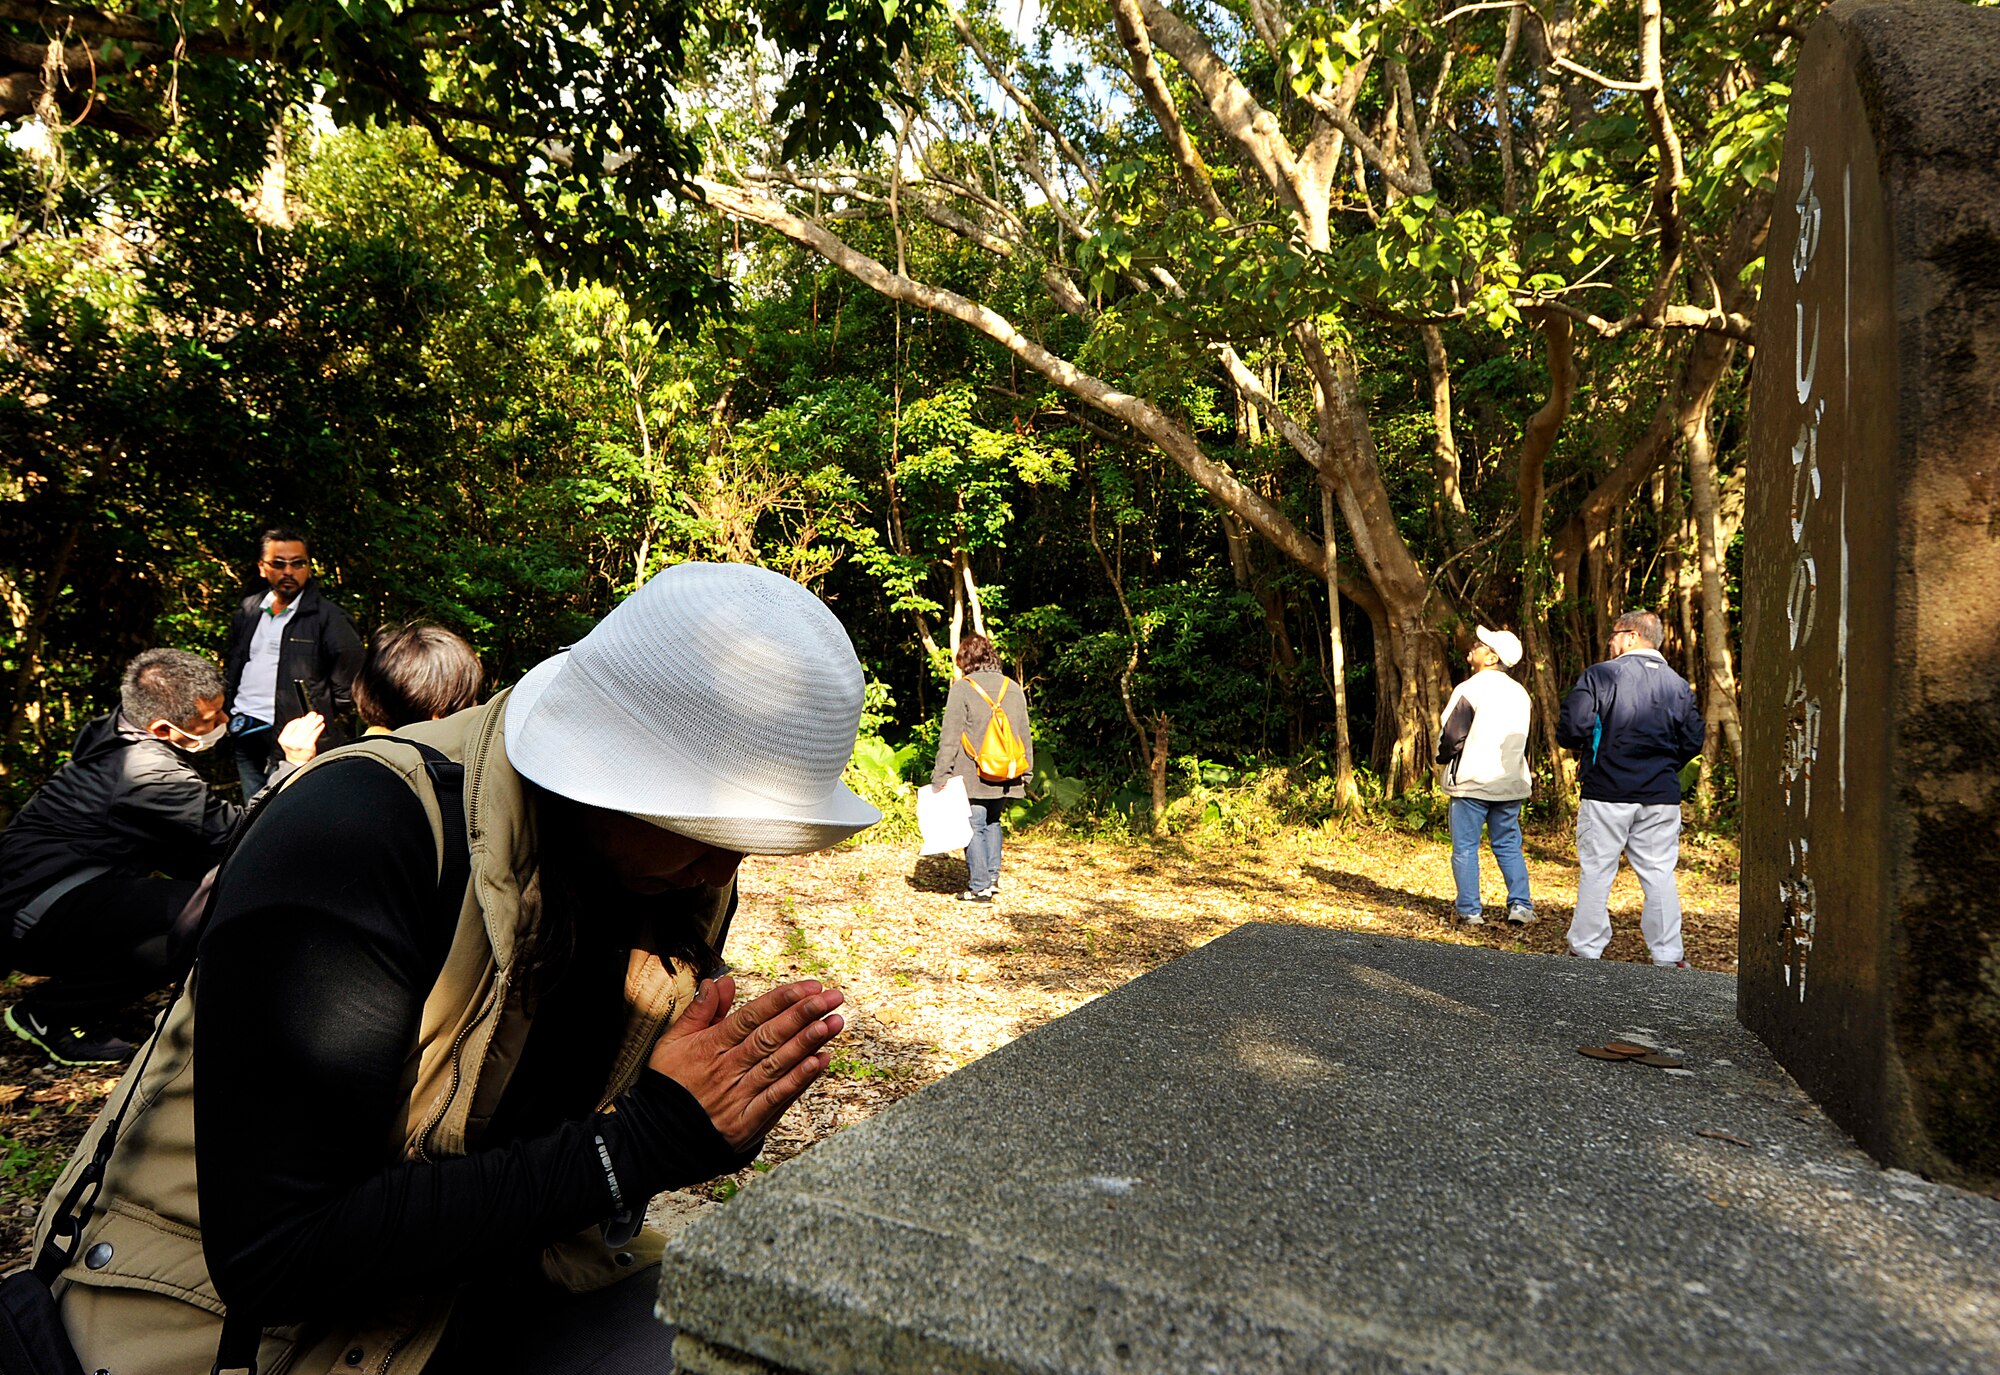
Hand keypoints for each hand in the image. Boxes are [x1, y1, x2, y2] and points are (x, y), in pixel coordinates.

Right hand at [277, 712, 324, 763]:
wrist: (298, 762)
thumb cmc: (295, 749)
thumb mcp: (289, 739)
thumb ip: (293, 730)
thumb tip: (303, 719)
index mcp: (283, 739)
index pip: (291, 725)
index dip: (299, 720)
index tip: (304, 717)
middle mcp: (291, 742)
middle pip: (301, 726)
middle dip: (309, 718)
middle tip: (314, 714)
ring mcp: (300, 744)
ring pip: (308, 729)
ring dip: (315, 722)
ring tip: (319, 718)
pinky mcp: (308, 746)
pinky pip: (314, 735)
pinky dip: (318, 729)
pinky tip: (321, 725)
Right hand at [647, 977, 844, 1150]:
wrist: (657, 1138)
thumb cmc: (669, 1085)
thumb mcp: (672, 1042)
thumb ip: (700, 1011)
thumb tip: (720, 982)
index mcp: (710, 1046)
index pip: (751, 1016)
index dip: (782, 1000)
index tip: (809, 986)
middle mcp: (727, 1068)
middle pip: (770, 1036)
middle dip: (804, 1014)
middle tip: (831, 997)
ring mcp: (738, 1096)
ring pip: (777, 1063)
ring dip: (807, 1042)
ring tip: (832, 1023)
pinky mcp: (746, 1122)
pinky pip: (776, 1098)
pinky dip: (799, 1080)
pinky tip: (819, 1062)